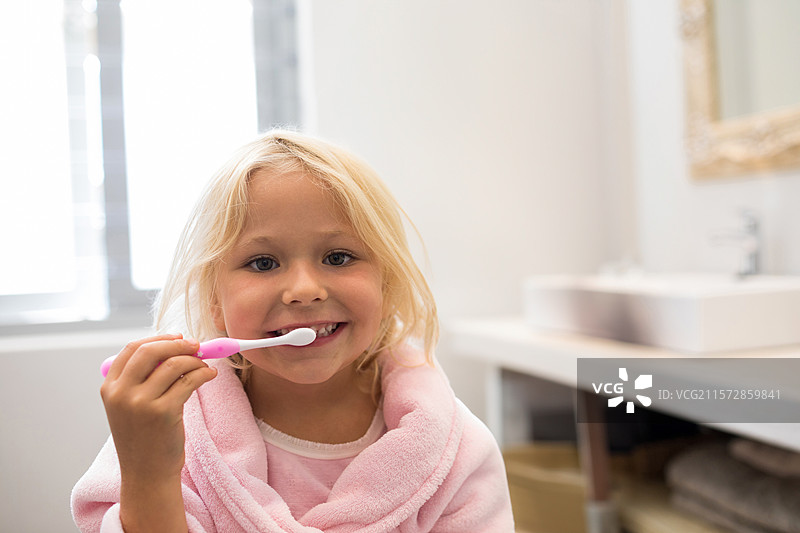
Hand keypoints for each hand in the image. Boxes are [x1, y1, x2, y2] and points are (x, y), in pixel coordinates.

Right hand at [100, 334, 216, 530]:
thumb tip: (174, 347)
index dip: (158, 339)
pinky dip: (203, 373)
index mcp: (110, 388)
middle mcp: (121, 393)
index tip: (178, 338)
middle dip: (178, 344)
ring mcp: (140, 403)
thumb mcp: (130, 406)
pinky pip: (189, 381)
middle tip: (196, 346)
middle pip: (151, 350)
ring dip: (195, 360)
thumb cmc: (144, 437)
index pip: (132, 349)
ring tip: (204, 366)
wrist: (147, 473)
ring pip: (174, 364)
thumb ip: (142, 378)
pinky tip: (209, 375)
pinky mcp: (163, 412)